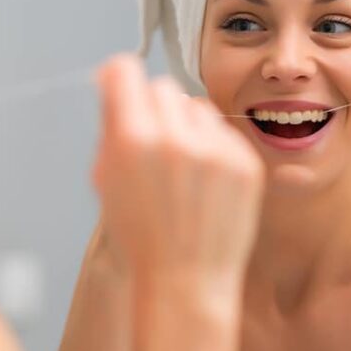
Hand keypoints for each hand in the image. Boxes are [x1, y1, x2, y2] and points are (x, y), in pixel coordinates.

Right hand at [92, 54, 264, 288]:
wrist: (185, 280)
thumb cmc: (140, 237)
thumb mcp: (106, 181)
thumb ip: (111, 128)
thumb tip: (112, 82)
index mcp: (131, 141)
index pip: (124, 70)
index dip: (118, 77)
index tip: (119, 85)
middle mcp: (174, 139)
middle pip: (161, 86)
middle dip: (152, 108)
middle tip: (151, 140)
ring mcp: (214, 150)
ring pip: (194, 105)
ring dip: (184, 124)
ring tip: (180, 165)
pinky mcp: (244, 162)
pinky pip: (222, 130)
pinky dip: (211, 146)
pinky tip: (203, 181)